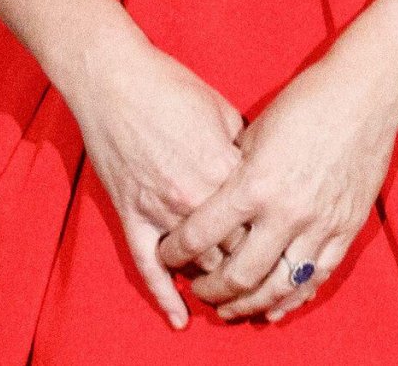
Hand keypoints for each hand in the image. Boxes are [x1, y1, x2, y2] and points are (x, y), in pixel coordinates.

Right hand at [58, 16, 244, 329]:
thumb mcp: (222, 110)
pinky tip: (181, 318)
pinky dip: (165, 297)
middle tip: (263, 277)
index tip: (283, 244)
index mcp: (225, 168)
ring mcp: (161, 210)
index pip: (261, 220)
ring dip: (215, 280)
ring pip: (198, 264)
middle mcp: (196, 197)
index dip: (274, 235)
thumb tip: (265, 170)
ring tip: (231, 294)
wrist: (115, 80)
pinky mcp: (131, 216)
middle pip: (235, 249)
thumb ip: (245, 147)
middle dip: (251, 264)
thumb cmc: (170, 87)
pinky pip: (149, 268)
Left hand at [159, 23, 397, 324]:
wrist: (363, 95)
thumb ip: (235, 170)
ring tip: (232, 308)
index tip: (168, 255)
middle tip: (199, 292)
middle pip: (239, 275)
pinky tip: (276, 305)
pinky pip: (316, 278)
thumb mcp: (257, 131)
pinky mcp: (345, 229)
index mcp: (255, 183)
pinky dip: (294, 298)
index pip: (203, 234)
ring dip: (250, 305)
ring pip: (278, 288)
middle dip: (212, 290)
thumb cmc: (306, 102)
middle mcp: (285, 212)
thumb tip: (216, 197)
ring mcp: (319, 225)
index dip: (177, 251)